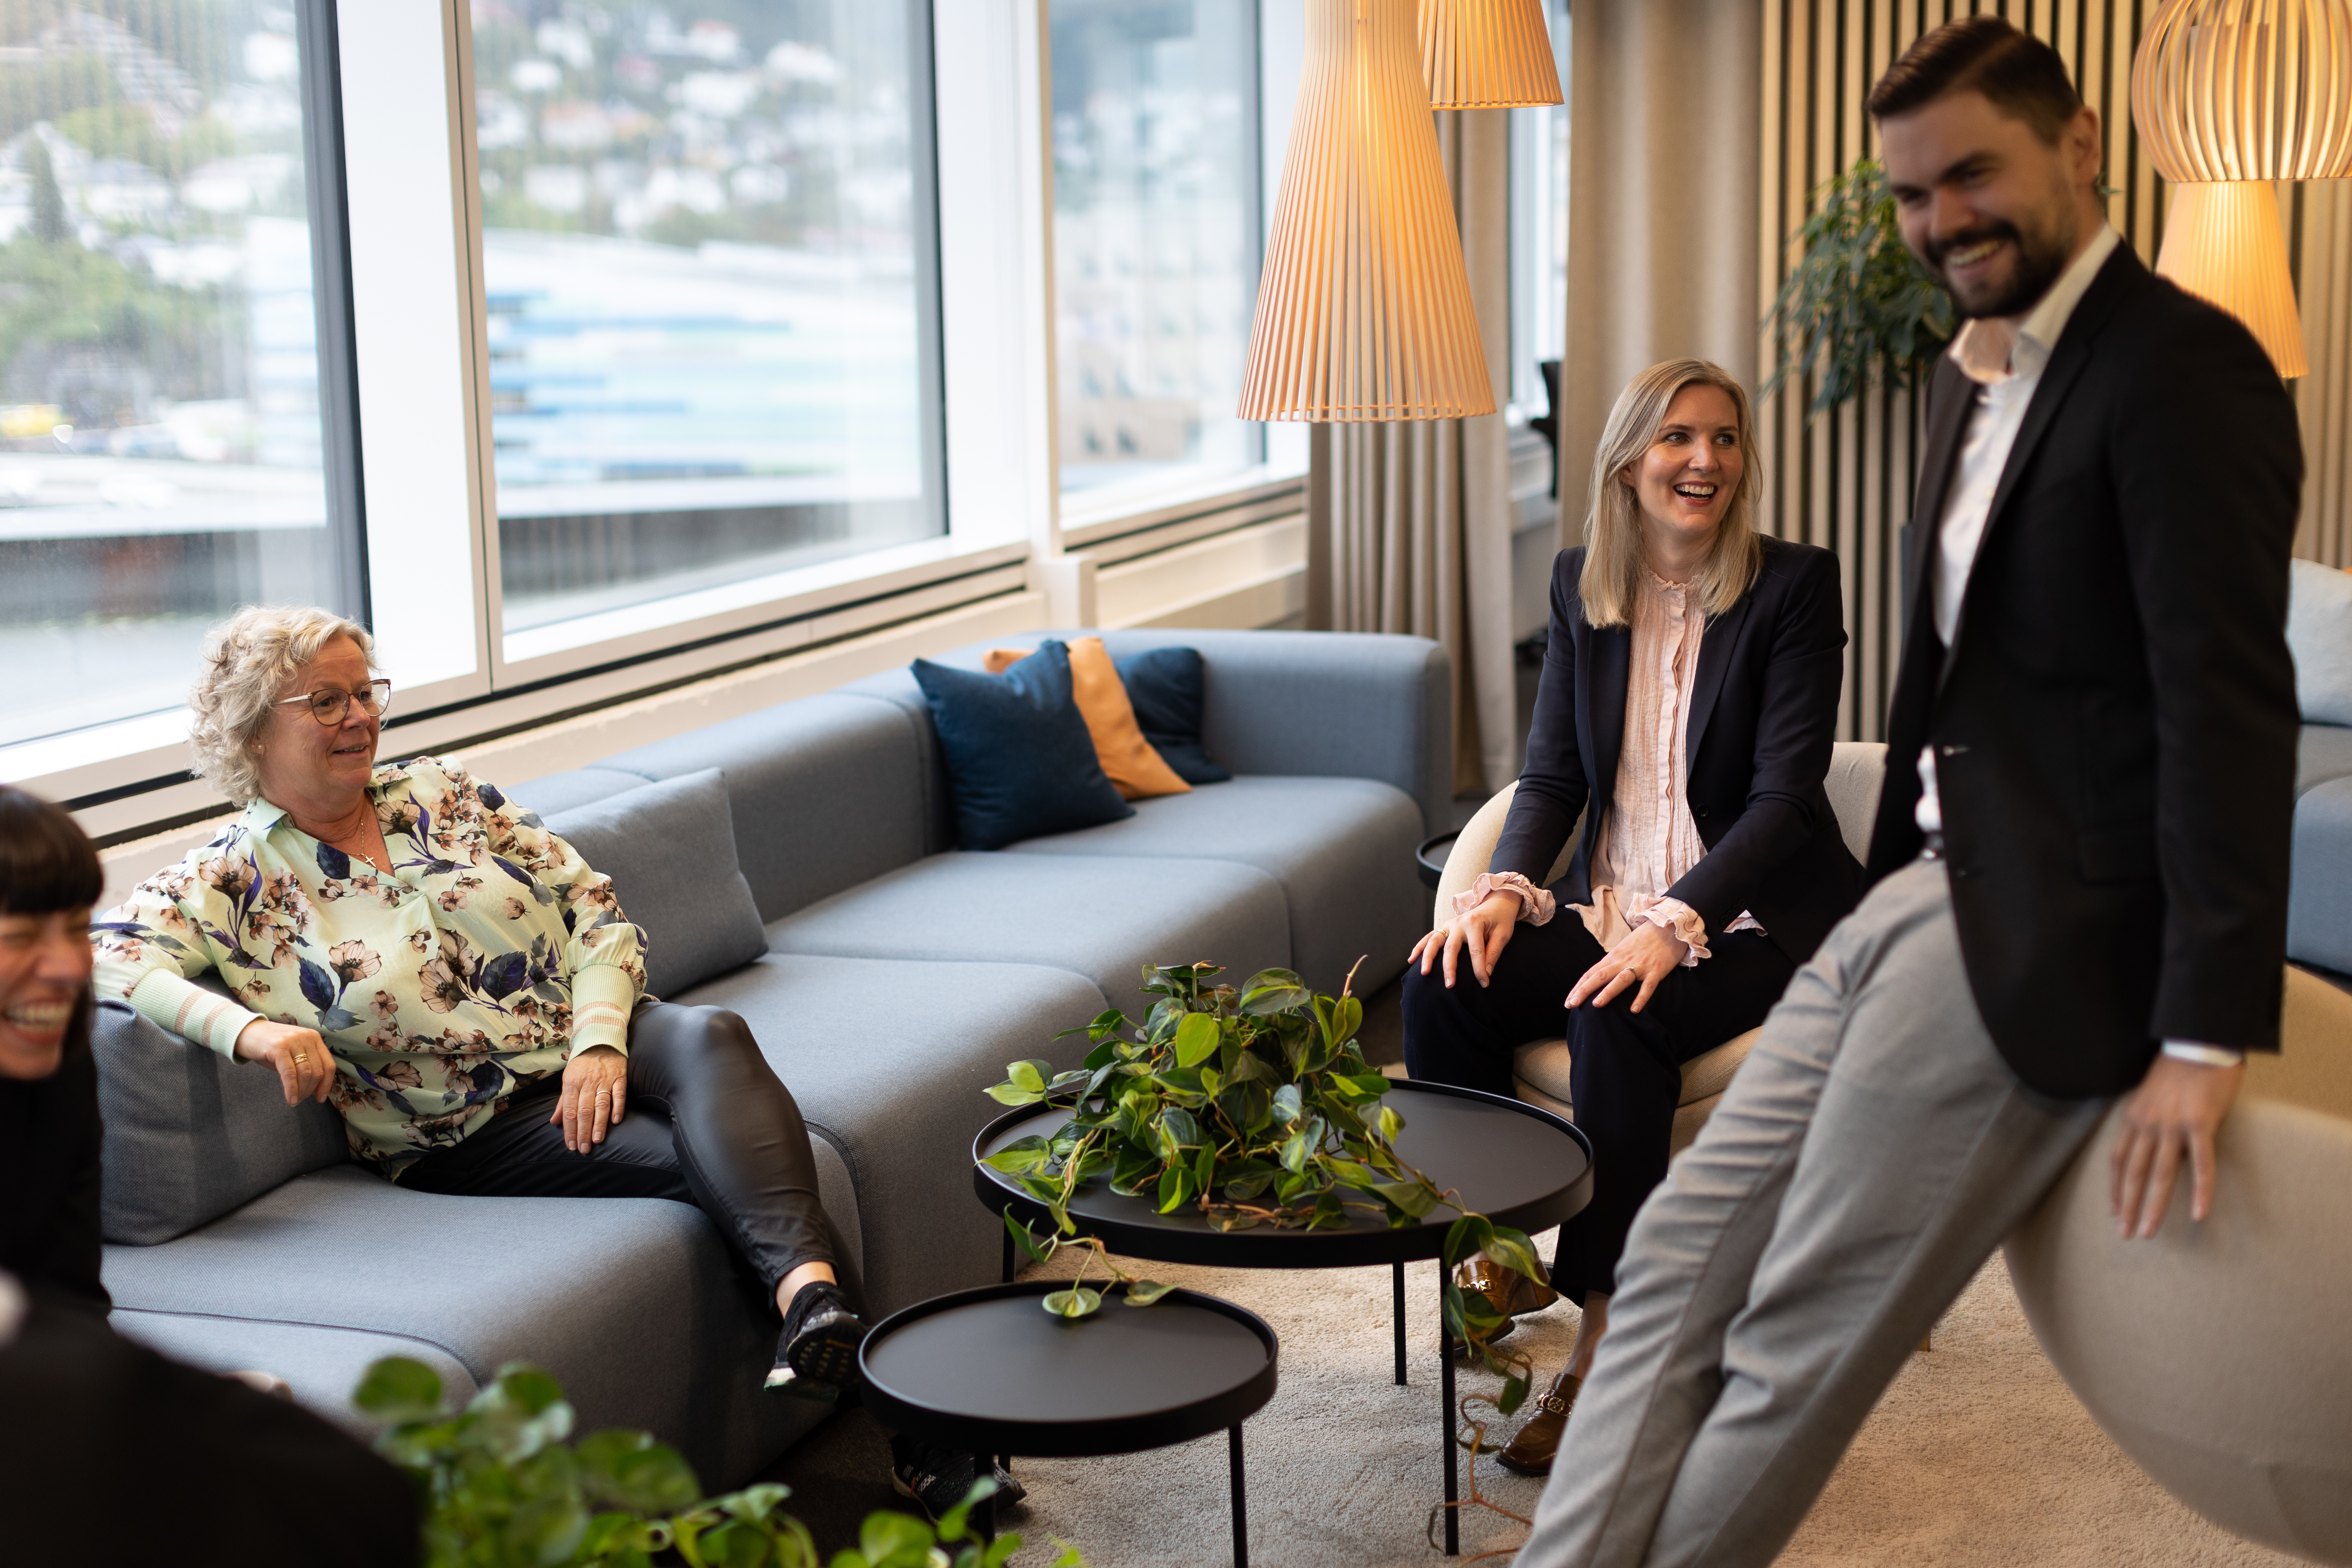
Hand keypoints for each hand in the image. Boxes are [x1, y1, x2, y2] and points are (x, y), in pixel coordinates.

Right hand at [232, 1020, 334, 1105]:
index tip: (320, 1098)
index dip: (326, 1085)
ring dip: (301, 1092)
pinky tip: (290, 1099)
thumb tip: (316, 1089)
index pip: (329, 1065)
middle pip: (317, 1071)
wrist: (245, 1032)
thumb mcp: (293, 1053)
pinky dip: (291, 1089)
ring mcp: (293, 1040)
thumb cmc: (270, 1047)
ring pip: (305, 1073)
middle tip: (300, 1099)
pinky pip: (289, 1073)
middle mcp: (307, 1037)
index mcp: (314, 1038)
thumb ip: (305, 1065)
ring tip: (294, 1100)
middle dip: (310, 1090)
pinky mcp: (279, 1047)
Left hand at [553, 1044, 627, 1152]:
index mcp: (572, 1084)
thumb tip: (554, 1122)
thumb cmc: (582, 1064)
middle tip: (583, 1149)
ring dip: (599, 1124)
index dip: (569, 1130)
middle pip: (584, 1111)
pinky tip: (616, 1121)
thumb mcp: (568, 1080)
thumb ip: (563, 1103)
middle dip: (583, 1132)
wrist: (600, 1041)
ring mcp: (604, 1080)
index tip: (570, 1145)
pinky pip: (619, 1094)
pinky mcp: (619, 1077)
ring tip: (597, 1140)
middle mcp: (587, 1083)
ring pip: (601, 1105)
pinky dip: (618, 1107)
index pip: (569, 1111)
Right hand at [1410, 892, 1520, 987]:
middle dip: (1449, 968)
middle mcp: (1458, 923)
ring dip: (1427, 957)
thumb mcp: (1503, 934)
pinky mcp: (1444, 927)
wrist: (1495, 903)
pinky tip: (1411, 960)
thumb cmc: (1500, 920)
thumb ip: (1494, 953)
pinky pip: (1429, 938)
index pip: (1476, 951)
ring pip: (1434, 941)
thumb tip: (1486, 973)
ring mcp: (1449, 924)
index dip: (1479, 970)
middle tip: (1450, 986)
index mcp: (1474, 923)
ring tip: (1424, 973)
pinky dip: (1419, 948)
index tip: (1484, 984)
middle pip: (1450, 948)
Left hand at [1565, 921, 1688, 1013]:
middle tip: (1571, 1005)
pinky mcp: (1656, 970)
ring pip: (1620, 980)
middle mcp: (1623, 961)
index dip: (1579, 987)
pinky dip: (1641, 998)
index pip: (1591, 973)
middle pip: (1600, 976)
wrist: (1668, 926)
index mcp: (1613, 956)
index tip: (1568, 1001)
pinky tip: (1634, 1010)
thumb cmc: (1644, 940)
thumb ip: (1612, 964)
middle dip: (1584, 990)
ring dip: (1608, 992)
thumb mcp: (1623, 950)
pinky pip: (1648, 986)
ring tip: (1596, 1005)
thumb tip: (1599, 978)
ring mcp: (1640, 965)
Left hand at [2110, 1053, 2243, 1238]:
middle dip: (2126, 1206)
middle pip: (2133, 1173)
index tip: (2113, 1212)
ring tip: (2148, 1232)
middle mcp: (2147, 1124)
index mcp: (2133, 1118)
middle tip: (2125, 1234)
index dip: (2114, 1189)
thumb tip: (2147, 1145)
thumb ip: (2147, 1121)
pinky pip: (2201, 1163)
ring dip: (2154, 1206)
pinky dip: (2200, 1190)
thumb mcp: (2150, 1096)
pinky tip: (2198, 1213)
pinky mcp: (2200, 1123)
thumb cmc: (2177, 1070)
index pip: (2117, 1161)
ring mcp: (2172, 1125)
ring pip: (2160, 1174)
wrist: (2198, 1043)